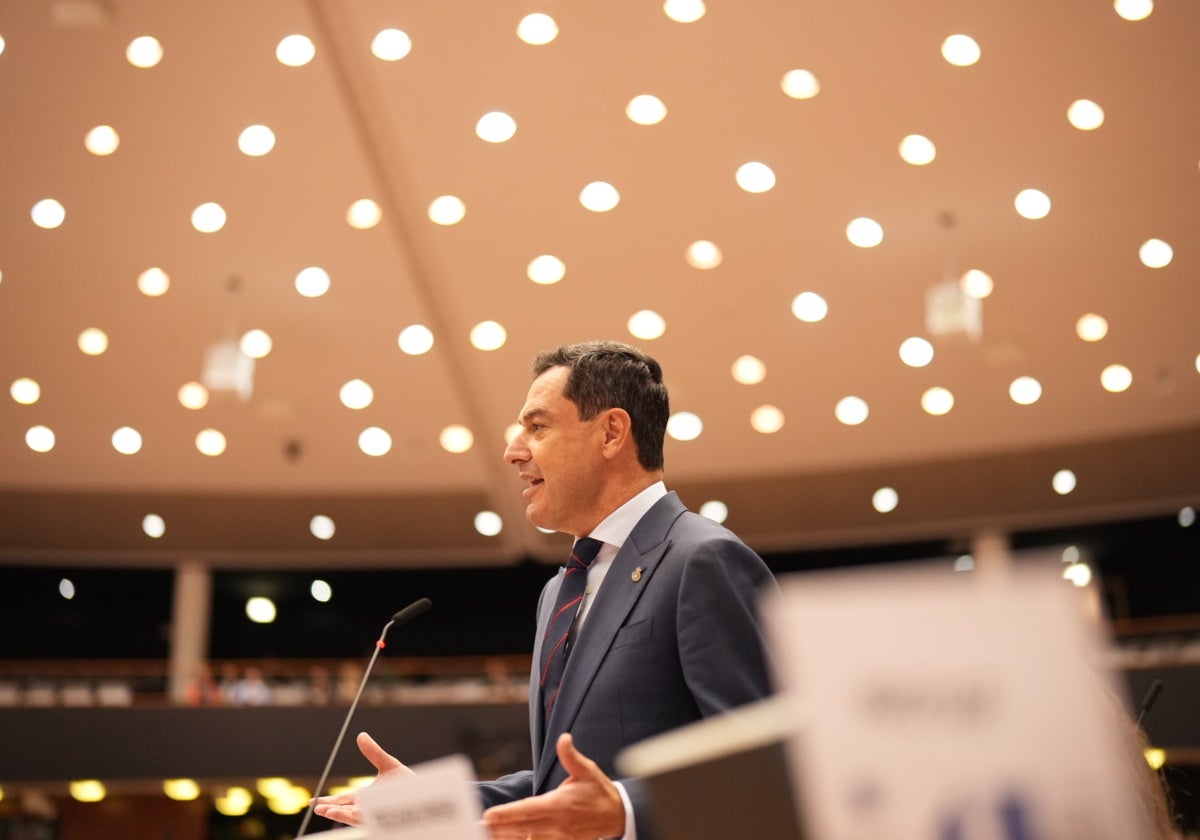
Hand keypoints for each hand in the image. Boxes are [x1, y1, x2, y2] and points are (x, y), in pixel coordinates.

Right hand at [311, 731, 414, 825]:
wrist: (425, 795)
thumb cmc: (407, 783)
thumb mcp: (388, 765)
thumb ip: (373, 752)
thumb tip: (361, 736)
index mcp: (365, 798)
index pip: (342, 800)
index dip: (327, 801)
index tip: (313, 802)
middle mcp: (366, 808)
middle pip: (342, 810)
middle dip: (328, 808)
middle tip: (315, 806)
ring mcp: (373, 815)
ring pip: (351, 817)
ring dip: (336, 814)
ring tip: (322, 810)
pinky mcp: (381, 819)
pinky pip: (364, 820)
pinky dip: (350, 817)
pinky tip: (342, 814)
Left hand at [482, 733, 625, 839]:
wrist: (616, 815)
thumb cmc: (598, 790)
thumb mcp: (587, 770)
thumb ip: (571, 756)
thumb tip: (564, 738)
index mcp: (559, 804)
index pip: (528, 809)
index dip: (508, 814)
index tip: (490, 815)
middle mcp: (556, 823)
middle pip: (521, 827)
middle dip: (498, 827)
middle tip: (477, 827)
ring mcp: (558, 837)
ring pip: (526, 838)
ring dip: (505, 837)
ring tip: (485, 833)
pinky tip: (505, 839)